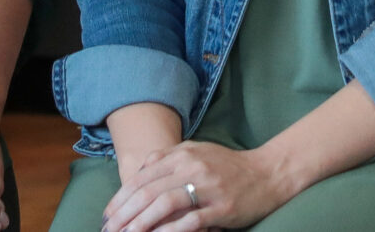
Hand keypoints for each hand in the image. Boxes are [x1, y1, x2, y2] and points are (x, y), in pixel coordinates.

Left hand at [103, 141, 290, 231]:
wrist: (267, 173)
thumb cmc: (227, 166)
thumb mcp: (196, 151)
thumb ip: (167, 158)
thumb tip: (138, 171)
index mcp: (182, 154)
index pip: (142, 177)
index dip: (120, 198)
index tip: (107, 215)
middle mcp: (192, 167)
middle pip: (148, 191)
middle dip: (124, 213)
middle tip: (109, 230)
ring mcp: (207, 187)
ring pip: (164, 205)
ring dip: (141, 223)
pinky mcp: (221, 207)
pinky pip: (190, 220)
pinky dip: (170, 231)